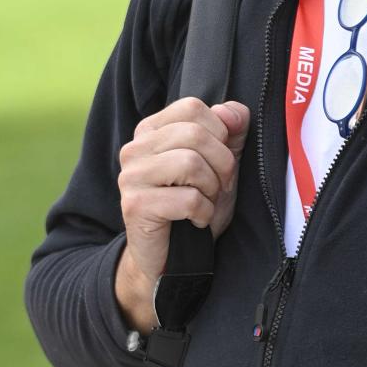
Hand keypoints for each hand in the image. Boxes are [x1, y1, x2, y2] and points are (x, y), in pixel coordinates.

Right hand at [116, 98, 249, 328]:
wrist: (172, 258)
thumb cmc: (194, 207)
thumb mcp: (220, 165)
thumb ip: (230, 133)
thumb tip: (235, 112)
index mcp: (151, 130)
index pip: (192, 108)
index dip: (220, 133)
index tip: (221, 161)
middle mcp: (135, 148)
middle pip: (195, 134)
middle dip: (221, 164)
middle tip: (219, 187)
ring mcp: (131, 176)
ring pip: (191, 163)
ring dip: (211, 189)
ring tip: (204, 202)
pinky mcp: (135, 205)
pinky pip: (187, 199)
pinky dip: (203, 212)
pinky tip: (195, 221)